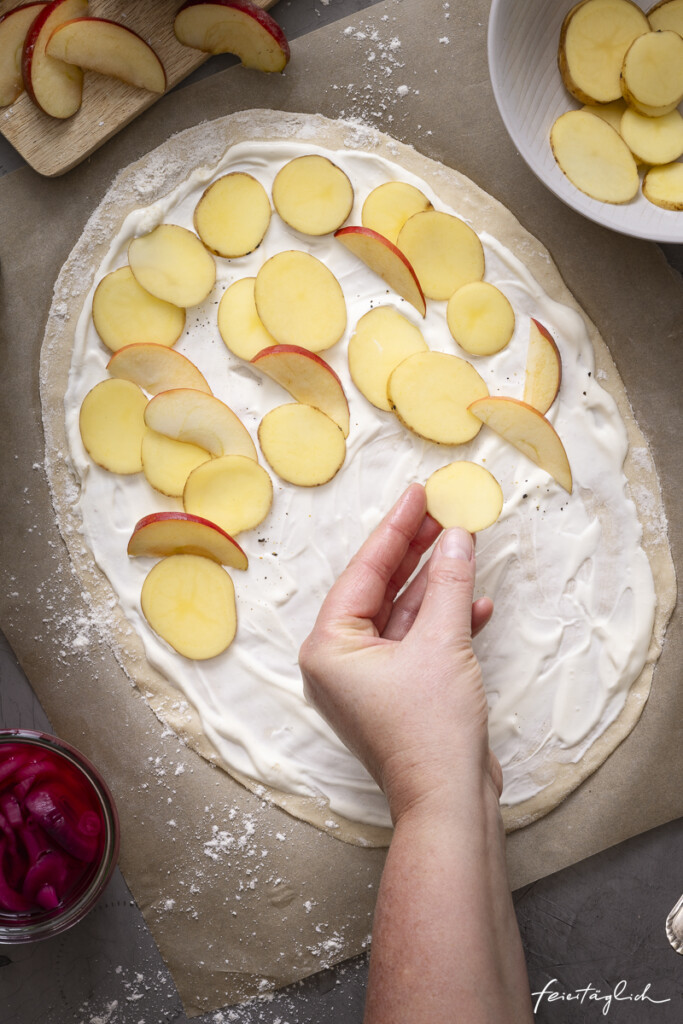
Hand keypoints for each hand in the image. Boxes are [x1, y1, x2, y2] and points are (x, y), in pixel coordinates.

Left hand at [299, 483, 500, 822]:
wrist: (449, 803)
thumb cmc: (430, 730)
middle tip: (441, 512)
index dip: (395, 529)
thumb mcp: (442, 643)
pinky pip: (419, 643)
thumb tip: (457, 537)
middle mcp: (341, 661)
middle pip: (380, 589)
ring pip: (403, 614)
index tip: (417, 495)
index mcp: (330, 647)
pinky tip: (475, 602)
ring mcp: (371, 679)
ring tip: (462, 544)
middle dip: (414, 551)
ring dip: (435, 583)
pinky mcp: (400, 693)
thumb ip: (449, 583)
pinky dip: (446, 622)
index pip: (364, 571)